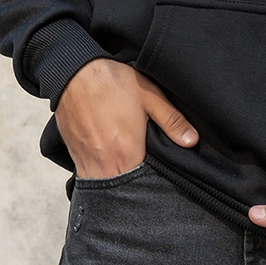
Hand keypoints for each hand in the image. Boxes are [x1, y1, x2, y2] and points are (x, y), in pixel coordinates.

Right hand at [55, 58, 196, 178]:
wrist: (73, 72)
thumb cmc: (112, 82)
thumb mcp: (149, 95)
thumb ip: (171, 120)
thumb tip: (192, 141)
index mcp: (127, 153)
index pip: (142, 187)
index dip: (151, 187)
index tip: (158, 181)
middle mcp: (104, 164)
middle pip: (121, 192)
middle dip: (133, 190)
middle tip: (143, 178)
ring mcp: (85, 162)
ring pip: (102, 188)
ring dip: (114, 185)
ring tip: (127, 173)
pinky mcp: (73, 156)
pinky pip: (88, 177)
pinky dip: (99, 176)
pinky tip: (109, 165)